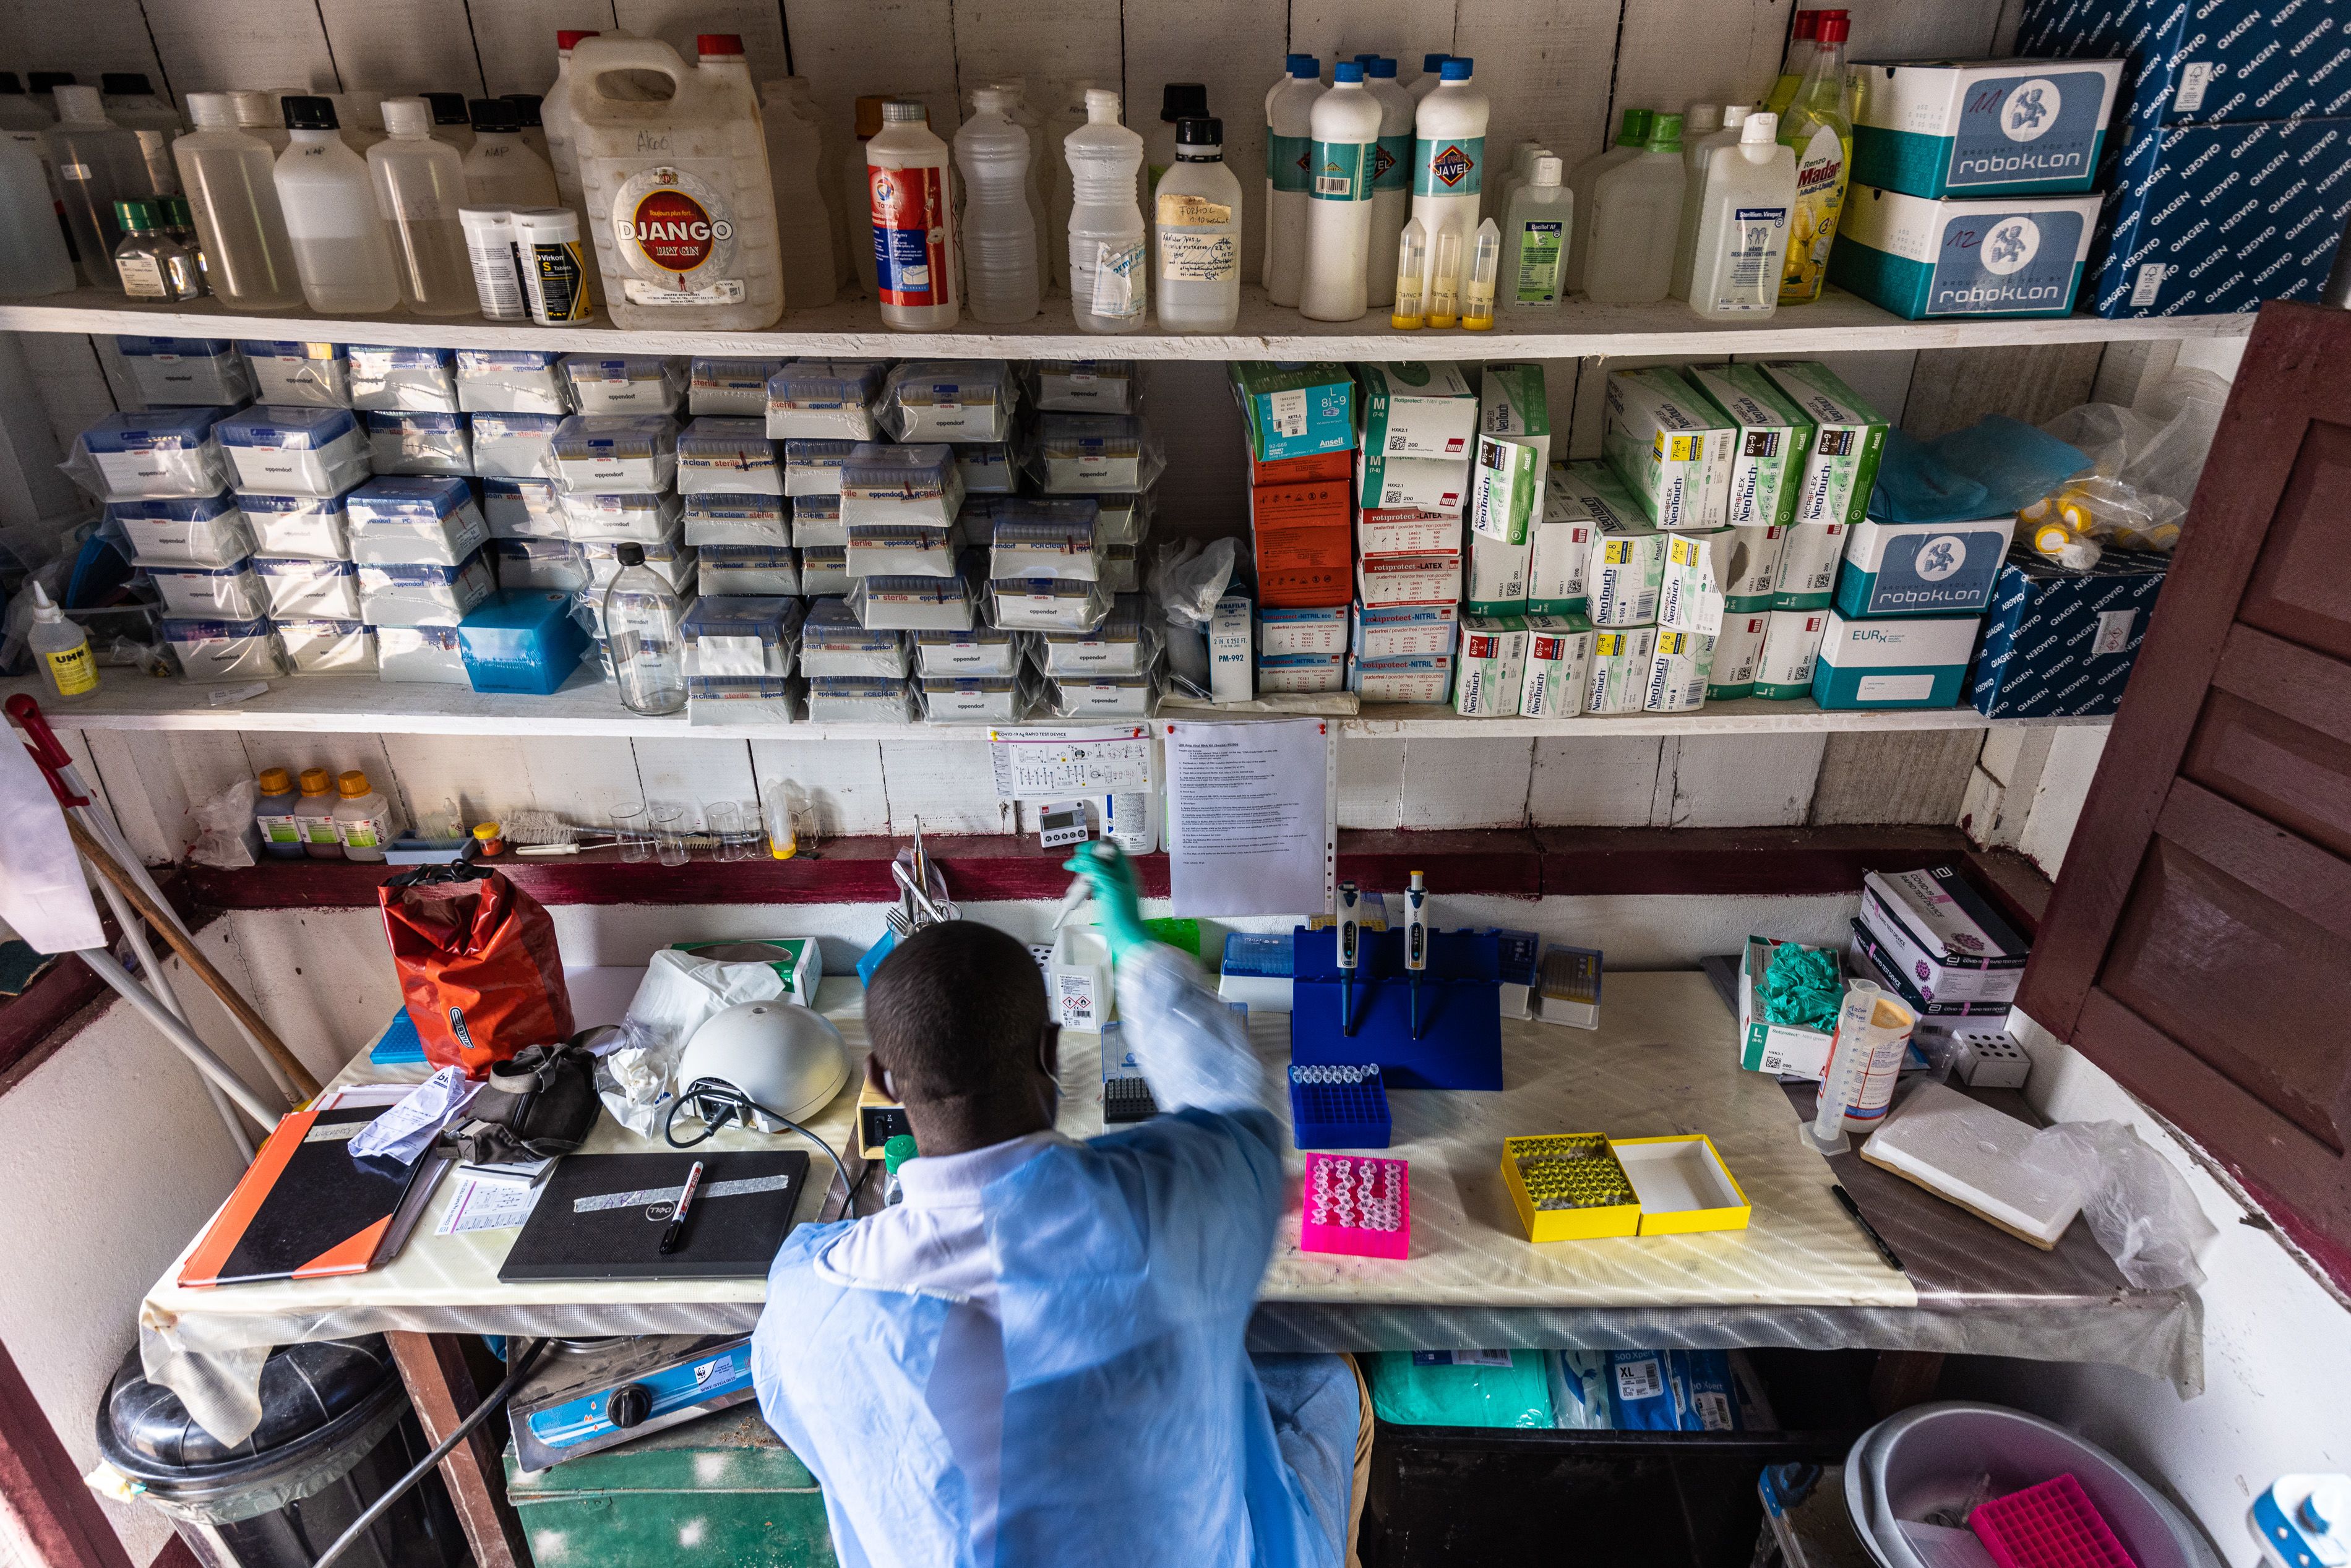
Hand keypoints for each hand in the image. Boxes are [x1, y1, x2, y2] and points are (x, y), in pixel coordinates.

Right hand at [1060, 841, 1152, 957]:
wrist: (1125, 938)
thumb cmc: (1123, 917)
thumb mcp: (1110, 888)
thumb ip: (1098, 869)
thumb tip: (1084, 857)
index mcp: (1124, 870)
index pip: (1111, 847)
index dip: (1095, 846)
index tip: (1081, 852)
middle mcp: (1119, 875)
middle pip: (1100, 857)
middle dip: (1086, 860)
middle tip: (1075, 866)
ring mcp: (1112, 885)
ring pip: (1094, 870)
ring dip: (1083, 873)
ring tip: (1077, 882)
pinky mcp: (1105, 895)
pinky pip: (1092, 883)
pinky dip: (1084, 884)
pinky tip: (1080, 891)